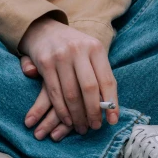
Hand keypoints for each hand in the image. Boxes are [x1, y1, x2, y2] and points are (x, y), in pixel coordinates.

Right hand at [19, 17, 118, 134]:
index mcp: (96, 48)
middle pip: (89, 88)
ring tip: (81, 127)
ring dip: (77, 115)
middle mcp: (79, 50)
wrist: (44, 29)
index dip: (111, 103)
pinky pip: (54, 92)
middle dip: (93, 112)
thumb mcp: (90, 54)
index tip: (113, 121)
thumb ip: (100, 76)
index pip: (107, 80)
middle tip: (95, 127)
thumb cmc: (73, 48)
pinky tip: (67, 120)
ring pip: (71, 93)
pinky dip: (61, 110)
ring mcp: (60, 56)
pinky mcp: (45, 63)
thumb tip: (110, 108)